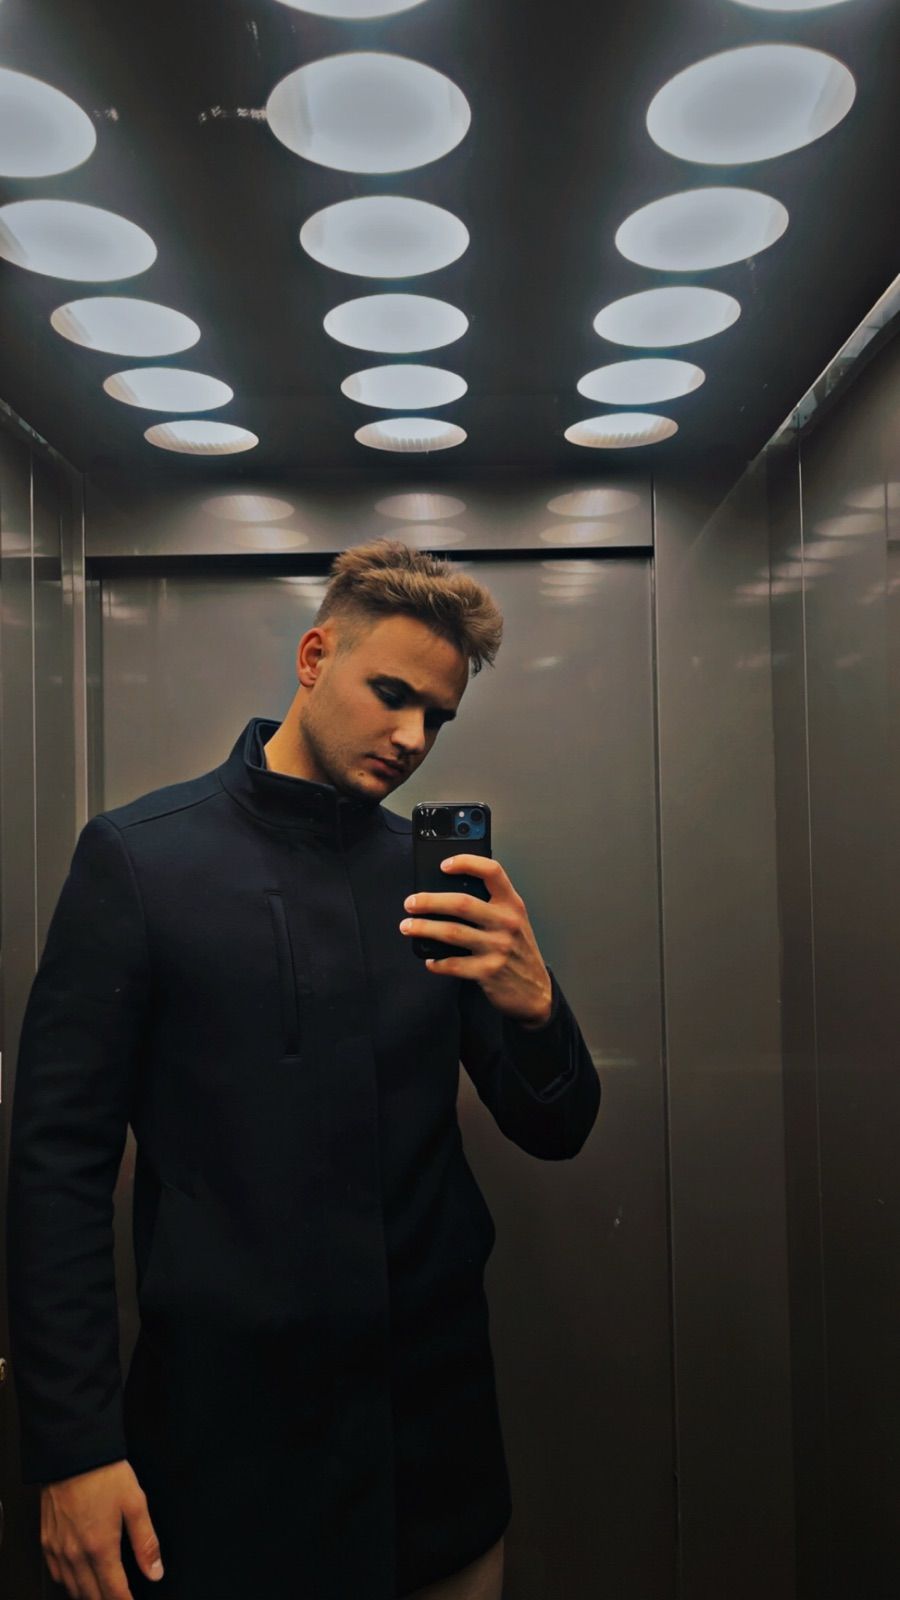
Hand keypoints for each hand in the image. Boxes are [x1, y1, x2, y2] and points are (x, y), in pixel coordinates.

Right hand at [41, 1459, 162, 1598]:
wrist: (72, 1452)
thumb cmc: (103, 1473)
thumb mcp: (135, 1503)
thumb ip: (146, 1542)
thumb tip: (155, 1571)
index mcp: (100, 1547)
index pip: (114, 1592)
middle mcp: (76, 1554)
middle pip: (91, 1595)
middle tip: (119, 1598)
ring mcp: (58, 1549)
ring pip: (72, 1589)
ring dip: (88, 1595)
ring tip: (102, 1593)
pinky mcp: (46, 1541)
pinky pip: (56, 1574)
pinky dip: (68, 1583)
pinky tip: (77, 1578)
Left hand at [399, 854, 552, 1026]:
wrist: (535, 991)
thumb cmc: (518, 951)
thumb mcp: (515, 921)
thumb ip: (492, 906)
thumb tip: (448, 894)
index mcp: (512, 904)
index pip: (492, 872)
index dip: (466, 863)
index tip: (444, 865)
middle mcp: (506, 923)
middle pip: (461, 903)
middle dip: (429, 901)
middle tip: (411, 903)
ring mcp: (497, 948)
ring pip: (451, 932)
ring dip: (424, 928)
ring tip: (408, 926)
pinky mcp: (487, 971)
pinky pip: (452, 964)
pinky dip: (436, 962)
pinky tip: (430, 960)